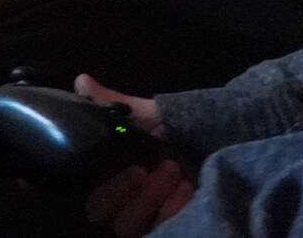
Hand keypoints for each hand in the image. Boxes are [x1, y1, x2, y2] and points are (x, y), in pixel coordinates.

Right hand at [77, 75, 194, 236]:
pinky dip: (171, 210)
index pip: (85, 191)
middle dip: (119, 192)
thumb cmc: (176, 131)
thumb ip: (113, 103)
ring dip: (148, 199)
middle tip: (141, 170)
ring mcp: (143, 218)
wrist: (220, 142)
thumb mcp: (147, 115)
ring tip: (173, 170)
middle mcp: (121, 201)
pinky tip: (187, 189)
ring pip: (126, 226)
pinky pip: (159, 231)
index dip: (92, 185)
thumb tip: (81, 80)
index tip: (116, 167)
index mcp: (109, 174)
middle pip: (100, 213)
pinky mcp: (166, 229)